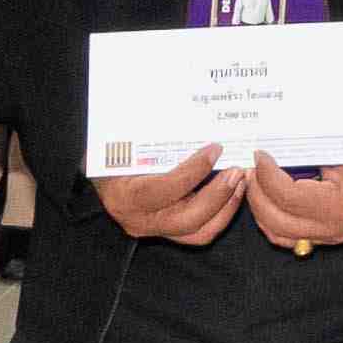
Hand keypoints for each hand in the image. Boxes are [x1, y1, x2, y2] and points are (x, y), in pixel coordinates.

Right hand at [98, 146, 247, 246]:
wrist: (102, 173)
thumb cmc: (112, 153)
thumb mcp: (124, 142)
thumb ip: (151, 135)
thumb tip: (182, 111)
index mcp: (124, 196)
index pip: (163, 191)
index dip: (193, 172)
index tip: (214, 150)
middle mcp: (138, 219)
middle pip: (187, 219)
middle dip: (218, 195)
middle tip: (236, 170)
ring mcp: (154, 229)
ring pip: (199, 231)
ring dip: (226, 206)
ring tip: (240, 180)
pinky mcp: (169, 232)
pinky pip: (200, 231)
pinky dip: (222, 213)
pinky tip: (233, 191)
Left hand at [244, 155, 342, 251]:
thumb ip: (306, 155)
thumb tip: (270, 150)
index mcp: (340, 206)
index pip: (288, 196)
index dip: (267, 175)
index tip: (259, 155)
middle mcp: (333, 229)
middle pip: (276, 220)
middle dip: (257, 193)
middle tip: (249, 169)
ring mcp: (330, 237)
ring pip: (278, 233)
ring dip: (260, 209)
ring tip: (255, 183)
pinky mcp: (328, 238)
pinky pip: (289, 237)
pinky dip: (273, 219)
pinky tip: (269, 198)